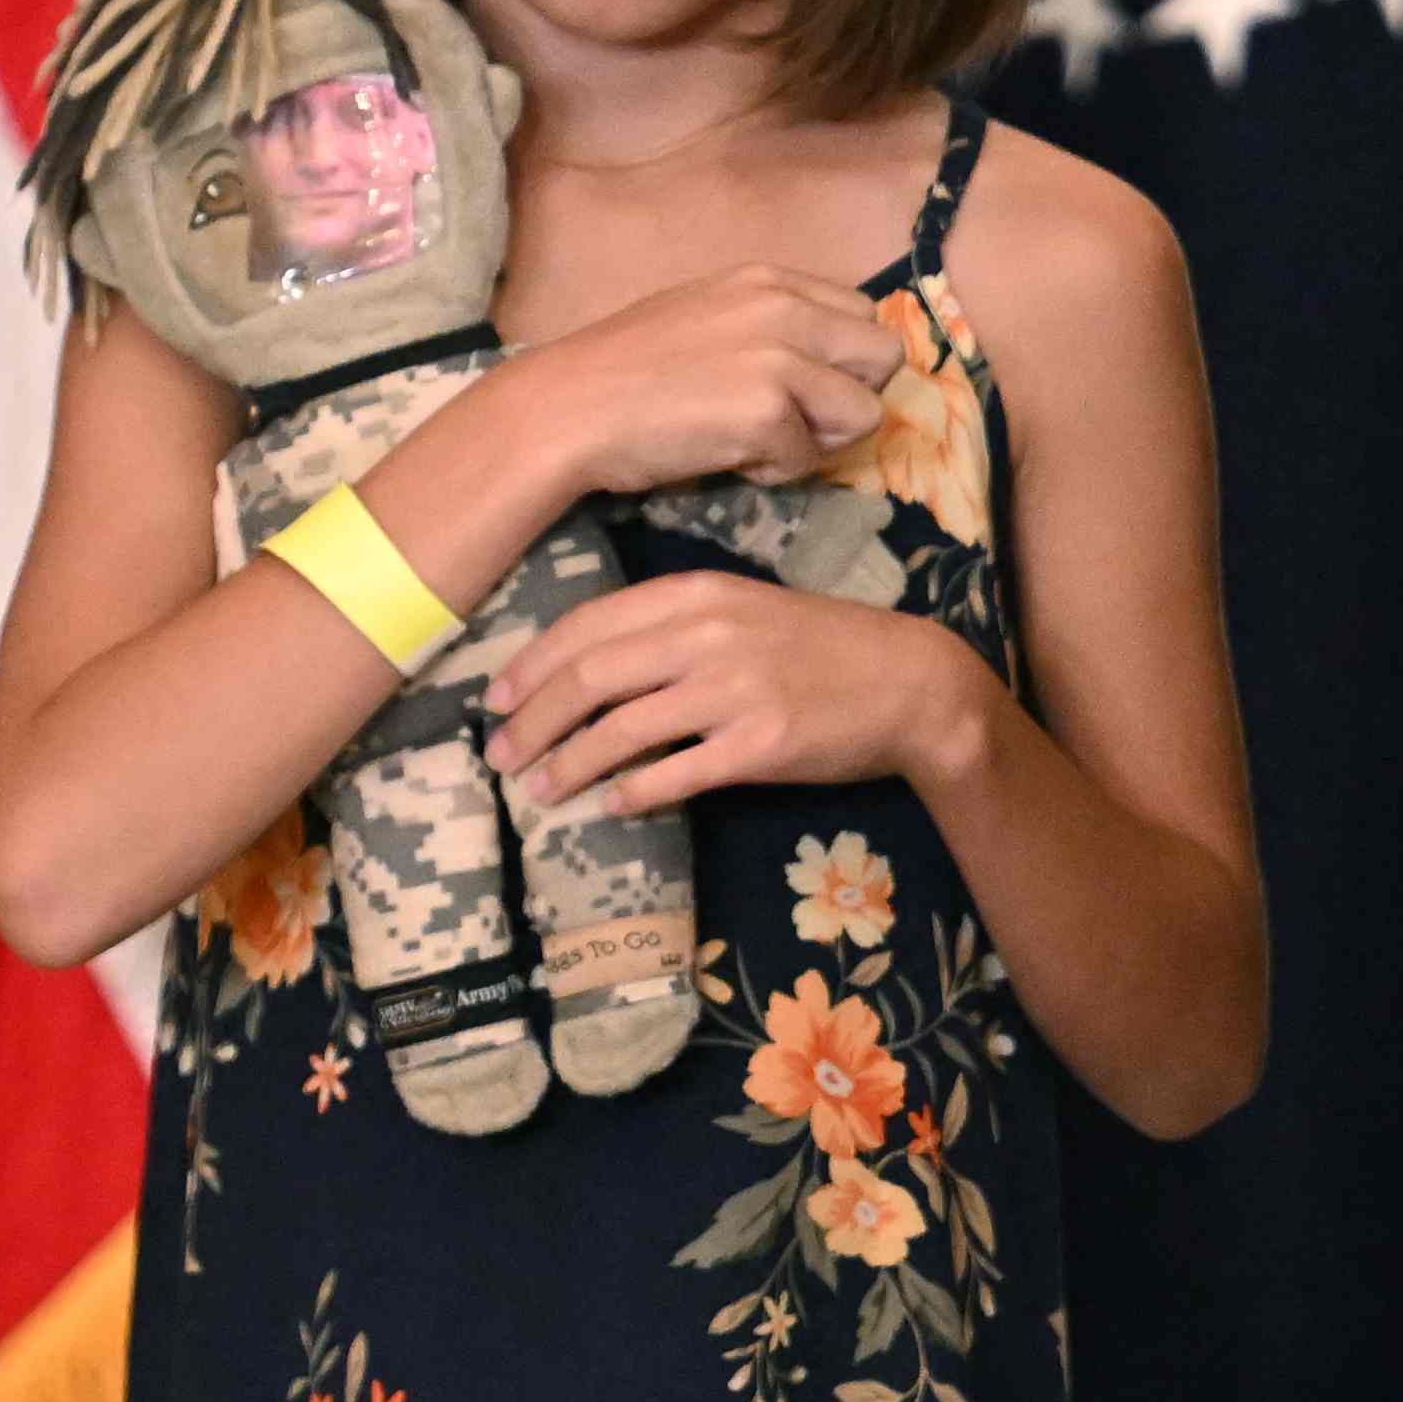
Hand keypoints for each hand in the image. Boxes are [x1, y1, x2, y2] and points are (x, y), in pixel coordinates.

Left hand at [482, 571, 989, 821]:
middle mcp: (706, 635)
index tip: (494, 699)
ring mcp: (733, 690)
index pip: (588, 625)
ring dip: (568, 764)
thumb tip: (590, 673)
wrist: (907, 682)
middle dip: (531, 720)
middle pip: (590, 677)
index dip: (531, 666)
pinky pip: (675, 774)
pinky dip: (632, 793)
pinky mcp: (759, 744)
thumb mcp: (741, 612)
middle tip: (498, 756)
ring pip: (621, 729)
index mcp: (695, 594)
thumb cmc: (818, 646)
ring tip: (538, 790)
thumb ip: (670, 631)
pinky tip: (608, 807)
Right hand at [507, 268, 900, 500]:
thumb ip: (773, 327)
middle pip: (883, 357)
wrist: (570, 406)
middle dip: (849, 398)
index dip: (841, 361)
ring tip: (760, 441)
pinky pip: (808, 459)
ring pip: (864, 414)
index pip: (864, 314)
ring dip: (819, 439)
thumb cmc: (629, 368)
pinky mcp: (766, 412)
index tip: (803, 388)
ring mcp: (779, 358)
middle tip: (794, 421)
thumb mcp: (711, 317)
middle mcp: (786, 307)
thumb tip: (825, 368)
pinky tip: (727, 456)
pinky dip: (774, 470)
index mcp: (772, 279)